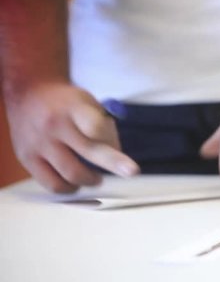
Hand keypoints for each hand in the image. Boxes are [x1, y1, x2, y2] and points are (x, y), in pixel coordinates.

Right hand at [5, 82, 138, 192]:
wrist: (28, 93)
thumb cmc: (66, 103)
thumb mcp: (88, 102)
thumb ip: (104, 127)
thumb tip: (116, 158)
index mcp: (73, 107)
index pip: (96, 127)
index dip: (112, 140)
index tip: (125, 144)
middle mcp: (54, 125)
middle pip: (89, 151)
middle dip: (114, 164)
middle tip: (130, 172)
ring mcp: (38, 143)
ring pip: (71, 174)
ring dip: (90, 180)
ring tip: (96, 178)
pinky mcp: (26, 158)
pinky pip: (52, 184)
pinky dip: (69, 189)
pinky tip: (76, 184)